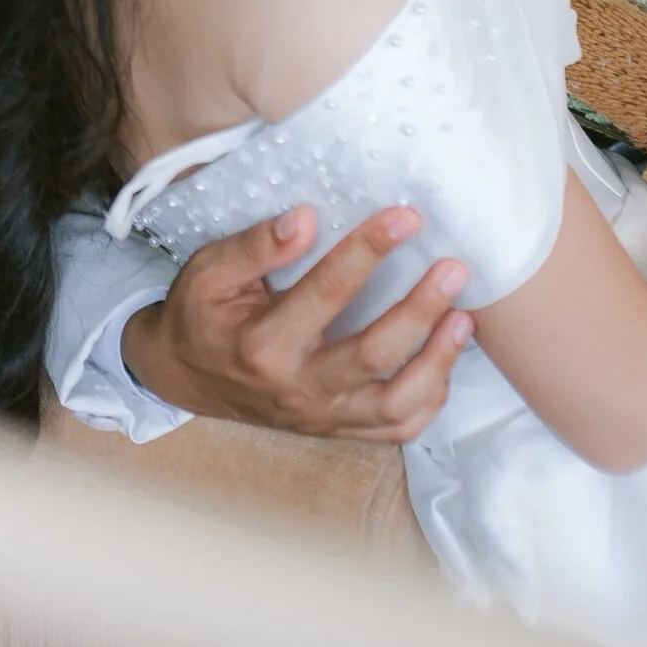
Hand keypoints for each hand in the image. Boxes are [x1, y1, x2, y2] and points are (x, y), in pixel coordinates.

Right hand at [121, 204, 471, 441]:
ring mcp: (320, 417)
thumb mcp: (209, 270)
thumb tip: (306, 219)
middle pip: (373, 355)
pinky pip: (393, 430)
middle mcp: (297, 388)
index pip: (327, 292)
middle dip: (420, 311)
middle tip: (454, 269)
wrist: (184, 377)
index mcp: (263, 344)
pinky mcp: (335, 430)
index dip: (369, 250)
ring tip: (463, 319)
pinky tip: (444, 362)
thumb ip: (256, 246)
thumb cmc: (201, 315)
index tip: (406, 217)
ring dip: (437, 363)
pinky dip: (427, 401)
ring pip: (394, 405)